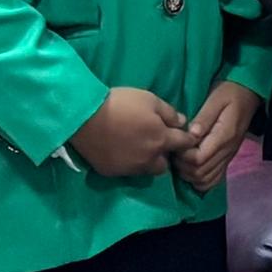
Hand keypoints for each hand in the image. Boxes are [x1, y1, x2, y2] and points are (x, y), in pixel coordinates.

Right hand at [67, 86, 188, 178]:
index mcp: (161, 139)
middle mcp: (149, 158)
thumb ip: (169, 113)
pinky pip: (127, 171)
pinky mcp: (113, 172)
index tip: (182, 136)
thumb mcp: (149, 99)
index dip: (186, 139)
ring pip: (146, 170)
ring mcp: (130, 168)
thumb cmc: (120, 103)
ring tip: (137, 148)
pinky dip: (128, 163)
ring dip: (147, 161)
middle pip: (165, 164)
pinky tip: (120, 150)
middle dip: (164, 155)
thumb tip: (182, 122)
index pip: (184, 144)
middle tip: (155, 142)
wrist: (85, 118)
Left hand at [173, 80, 261, 192]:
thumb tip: (190, 135)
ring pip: (205, 180)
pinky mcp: (227, 159)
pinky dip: (200, 180)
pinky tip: (192, 168)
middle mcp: (227, 151)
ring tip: (182, 158)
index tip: (176, 143)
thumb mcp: (216, 98)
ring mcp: (228, 157)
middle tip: (175, 151)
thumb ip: (204, 117)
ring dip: (189, 174)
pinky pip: (213, 180)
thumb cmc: (230, 93)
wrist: (248, 94)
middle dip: (183, 165)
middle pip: (200, 172)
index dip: (183, 155)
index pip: (199, 158)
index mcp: (224, 136)